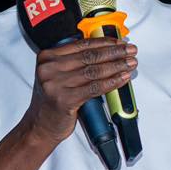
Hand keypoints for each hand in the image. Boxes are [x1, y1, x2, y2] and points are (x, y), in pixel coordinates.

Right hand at [22, 36, 136, 144]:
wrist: (39, 126)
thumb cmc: (52, 101)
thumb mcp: (57, 75)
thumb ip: (74, 62)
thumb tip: (107, 51)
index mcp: (47, 57)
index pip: (81, 45)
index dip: (104, 42)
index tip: (119, 43)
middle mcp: (49, 68)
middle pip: (90, 57)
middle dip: (115, 53)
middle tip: (130, 51)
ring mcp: (55, 84)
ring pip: (94, 71)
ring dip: (117, 66)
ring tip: (130, 64)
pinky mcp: (65, 100)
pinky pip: (95, 88)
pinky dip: (112, 82)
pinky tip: (122, 78)